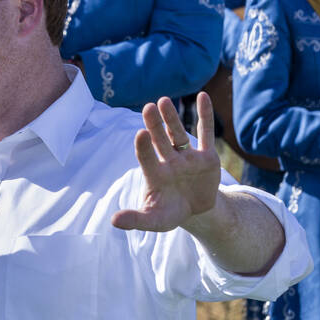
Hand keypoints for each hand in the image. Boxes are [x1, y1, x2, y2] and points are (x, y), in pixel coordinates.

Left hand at [111, 92, 220, 231]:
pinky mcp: (207, 156)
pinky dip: (205, 116)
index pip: (146, 157)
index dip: (143, 147)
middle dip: (155, 125)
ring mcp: (188, 157)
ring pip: (178, 134)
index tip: (140, 133)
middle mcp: (169, 161)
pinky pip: (206, 133)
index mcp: (155, 174)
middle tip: (148, 107)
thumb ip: (136, 220)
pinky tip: (203, 97)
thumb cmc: (170, 213)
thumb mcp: (153, 220)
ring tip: (164, 101)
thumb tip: (113, 222)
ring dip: (172, 119)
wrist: (196, 211)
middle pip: (160, 140)